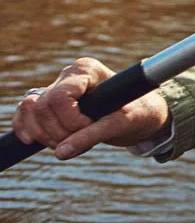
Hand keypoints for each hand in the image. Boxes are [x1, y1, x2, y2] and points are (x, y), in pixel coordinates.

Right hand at [11, 57, 169, 158]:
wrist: (142, 114)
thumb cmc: (138, 112)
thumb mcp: (121, 124)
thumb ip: (92, 136)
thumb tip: (60, 153)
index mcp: (86, 70)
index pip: (60, 98)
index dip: (70, 121)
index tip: (91, 128)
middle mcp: (68, 75)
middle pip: (42, 107)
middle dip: (58, 132)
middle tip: (81, 141)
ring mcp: (55, 87)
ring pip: (29, 111)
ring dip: (44, 135)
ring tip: (68, 143)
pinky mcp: (48, 103)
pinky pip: (24, 115)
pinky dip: (27, 130)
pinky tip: (36, 141)